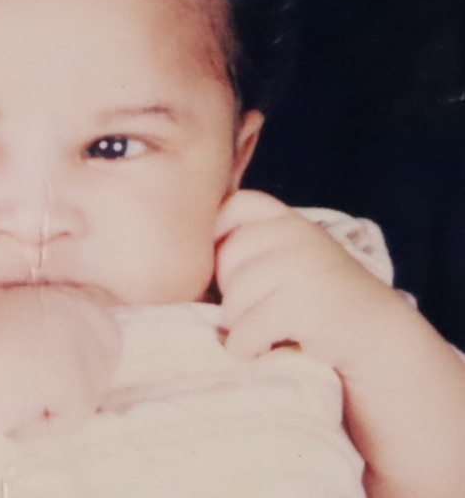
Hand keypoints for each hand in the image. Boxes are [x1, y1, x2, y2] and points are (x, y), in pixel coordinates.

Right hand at [0, 285, 121, 437]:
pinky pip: (75, 417)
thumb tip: (71, 348)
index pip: (105, 329)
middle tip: (26, 381)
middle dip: (73, 381)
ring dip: (54, 404)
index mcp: (55, 294)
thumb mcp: (10, 323)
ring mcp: (76, 341)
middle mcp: (72, 308)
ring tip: (15, 391)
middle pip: (106, 361)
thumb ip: (46, 328)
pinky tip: (15, 404)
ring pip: (90, 393)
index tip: (42, 368)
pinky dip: (45, 424)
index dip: (82, 358)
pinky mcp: (74, 378)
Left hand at [214, 190, 411, 373]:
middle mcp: (295, 235)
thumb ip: (249, 245)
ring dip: (238, 324)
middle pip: (225, 259)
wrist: (376, 335)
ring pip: (233, 299)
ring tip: (262, 330)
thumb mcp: (287, 256)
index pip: (234, 206)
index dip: (219, 236)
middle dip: (229, 291)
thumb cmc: (316, 299)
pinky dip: (246, 349)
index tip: (230, 269)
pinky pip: (245, 330)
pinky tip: (263, 350)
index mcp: (287, 220)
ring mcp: (301, 267)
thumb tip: (180, 257)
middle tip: (256, 310)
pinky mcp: (302, 305)